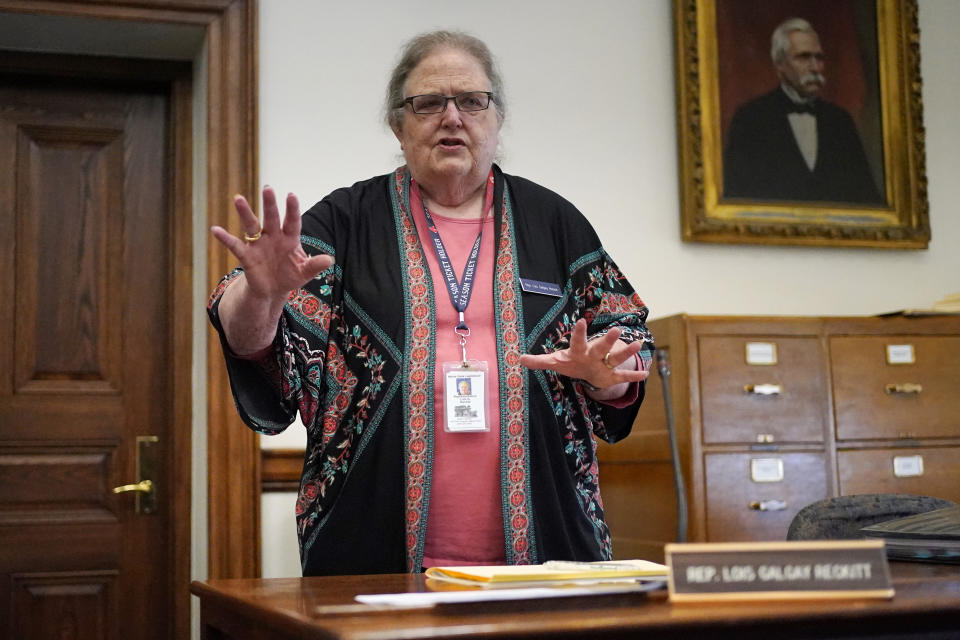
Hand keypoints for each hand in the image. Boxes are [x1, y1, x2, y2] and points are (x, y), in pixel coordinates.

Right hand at [211, 186, 332, 304]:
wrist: (273, 290)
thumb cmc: (290, 276)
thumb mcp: (304, 273)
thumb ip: (314, 265)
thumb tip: (329, 260)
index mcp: (290, 238)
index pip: (292, 221)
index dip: (292, 209)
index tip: (291, 195)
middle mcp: (273, 236)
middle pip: (271, 217)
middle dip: (269, 204)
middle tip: (267, 188)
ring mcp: (258, 244)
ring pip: (251, 225)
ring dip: (245, 212)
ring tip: (238, 199)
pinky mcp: (246, 255)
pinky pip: (235, 245)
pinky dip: (225, 238)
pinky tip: (215, 230)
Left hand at [519, 318, 647, 390]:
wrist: (587, 368)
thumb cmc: (570, 362)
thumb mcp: (555, 362)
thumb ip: (539, 361)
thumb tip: (519, 359)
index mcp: (579, 351)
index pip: (578, 340)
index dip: (579, 332)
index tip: (581, 322)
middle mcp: (594, 354)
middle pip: (601, 347)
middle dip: (607, 340)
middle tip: (616, 329)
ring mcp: (605, 363)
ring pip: (616, 358)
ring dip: (626, 352)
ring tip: (638, 344)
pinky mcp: (612, 375)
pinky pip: (624, 376)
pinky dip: (634, 376)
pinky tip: (645, 375)